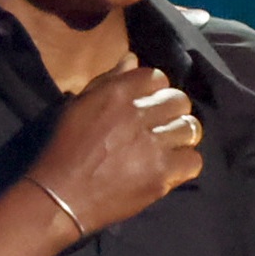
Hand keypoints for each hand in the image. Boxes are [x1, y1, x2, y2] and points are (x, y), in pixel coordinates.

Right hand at [25, 54, 201, 235]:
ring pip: (190, 129)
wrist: (61, 196)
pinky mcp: (161, 175)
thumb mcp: (80, 105)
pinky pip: (193, 161)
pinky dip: (184, 164)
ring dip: (180, 137)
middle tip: (159, 128)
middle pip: (179, 101)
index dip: (155, 92)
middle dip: (172, 112)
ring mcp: (152, 146)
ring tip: (166, 148)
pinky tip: (169, 168)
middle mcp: (138, 114)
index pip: (158, 78)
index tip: (148, 106)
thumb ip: (109, 80)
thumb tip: (133, 59)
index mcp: (117, 94)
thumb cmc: (65, 149)